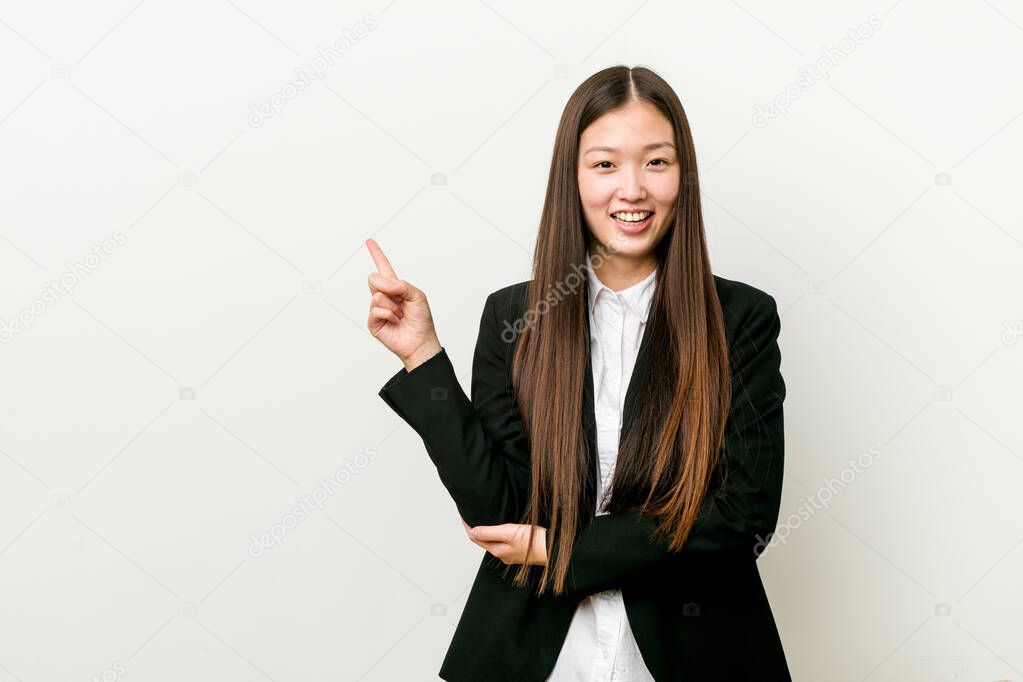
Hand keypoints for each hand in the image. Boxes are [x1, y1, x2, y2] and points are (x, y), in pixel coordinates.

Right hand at [365, 238, 441, 370]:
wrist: (420, 342)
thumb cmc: (421, 320)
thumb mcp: (417, 295)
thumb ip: (400, 284)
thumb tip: (379, 281)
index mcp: (395, 287)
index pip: (383, 267)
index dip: (376, 254)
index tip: (369, 241)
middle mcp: (384, 296)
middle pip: (374, 279)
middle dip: (389, 288)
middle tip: (400, 301)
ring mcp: (377, 308)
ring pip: (377, 295)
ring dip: (393, 306)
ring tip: (400, 315)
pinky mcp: (373, 321)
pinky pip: (376, 310)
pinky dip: (388, 315)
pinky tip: (395, 321)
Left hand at [462, 521, 547, 565]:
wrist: (554, 549)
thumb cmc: (535, 542)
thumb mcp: (510, 533)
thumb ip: (490, 532)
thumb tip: (473, 531)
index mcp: (497, 550)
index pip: (475, 537)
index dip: (467, 526)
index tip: (463, 515)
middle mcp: (503, 554)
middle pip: (482, 540)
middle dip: (475, 528)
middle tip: (470, 516)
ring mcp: (511, 553)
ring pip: (493, 542)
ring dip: (486, 532)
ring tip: (483, 520)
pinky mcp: (520, 550)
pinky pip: (503, 542)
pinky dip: (497, 534)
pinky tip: (502, 529)